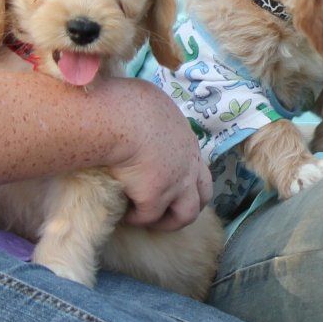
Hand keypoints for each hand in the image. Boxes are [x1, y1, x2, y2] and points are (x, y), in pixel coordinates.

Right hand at [96, 76, 213, 230]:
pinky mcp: (156, 198)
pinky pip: (147, 217)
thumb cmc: (125, 101)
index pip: (196, 163)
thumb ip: (150, 114)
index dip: (186, 175)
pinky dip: (136, 218)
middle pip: (204, 193)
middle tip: (167, 210)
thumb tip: (135, 109)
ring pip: (186, 214)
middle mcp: (189, 163)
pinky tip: (122, 214)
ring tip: (146, 220)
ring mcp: (176, 183)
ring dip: (168, 220)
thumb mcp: (148, 101)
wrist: (118, 118)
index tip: (167, 181)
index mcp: (186, 138)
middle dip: (189, 204)